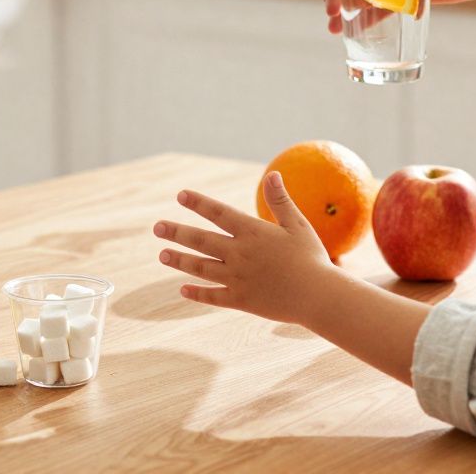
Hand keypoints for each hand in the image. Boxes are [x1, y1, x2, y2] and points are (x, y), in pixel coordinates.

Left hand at [153, 171, 339, 324]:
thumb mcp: (297, 225)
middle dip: (176, 232)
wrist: (318, 296)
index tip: (180, 195)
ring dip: (179, 260)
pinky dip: (197, 293)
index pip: (218, 213)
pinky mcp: (240, 300)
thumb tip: (271, 174)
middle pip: (200, 240)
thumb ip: (280, 200)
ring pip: (200, 268)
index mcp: (252, 232)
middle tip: (157, 227)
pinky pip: (213, 297)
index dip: (198, 203)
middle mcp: (239, 254)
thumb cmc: (311, 258)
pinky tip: (183, 290)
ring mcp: (237, 278)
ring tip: (162, 254)